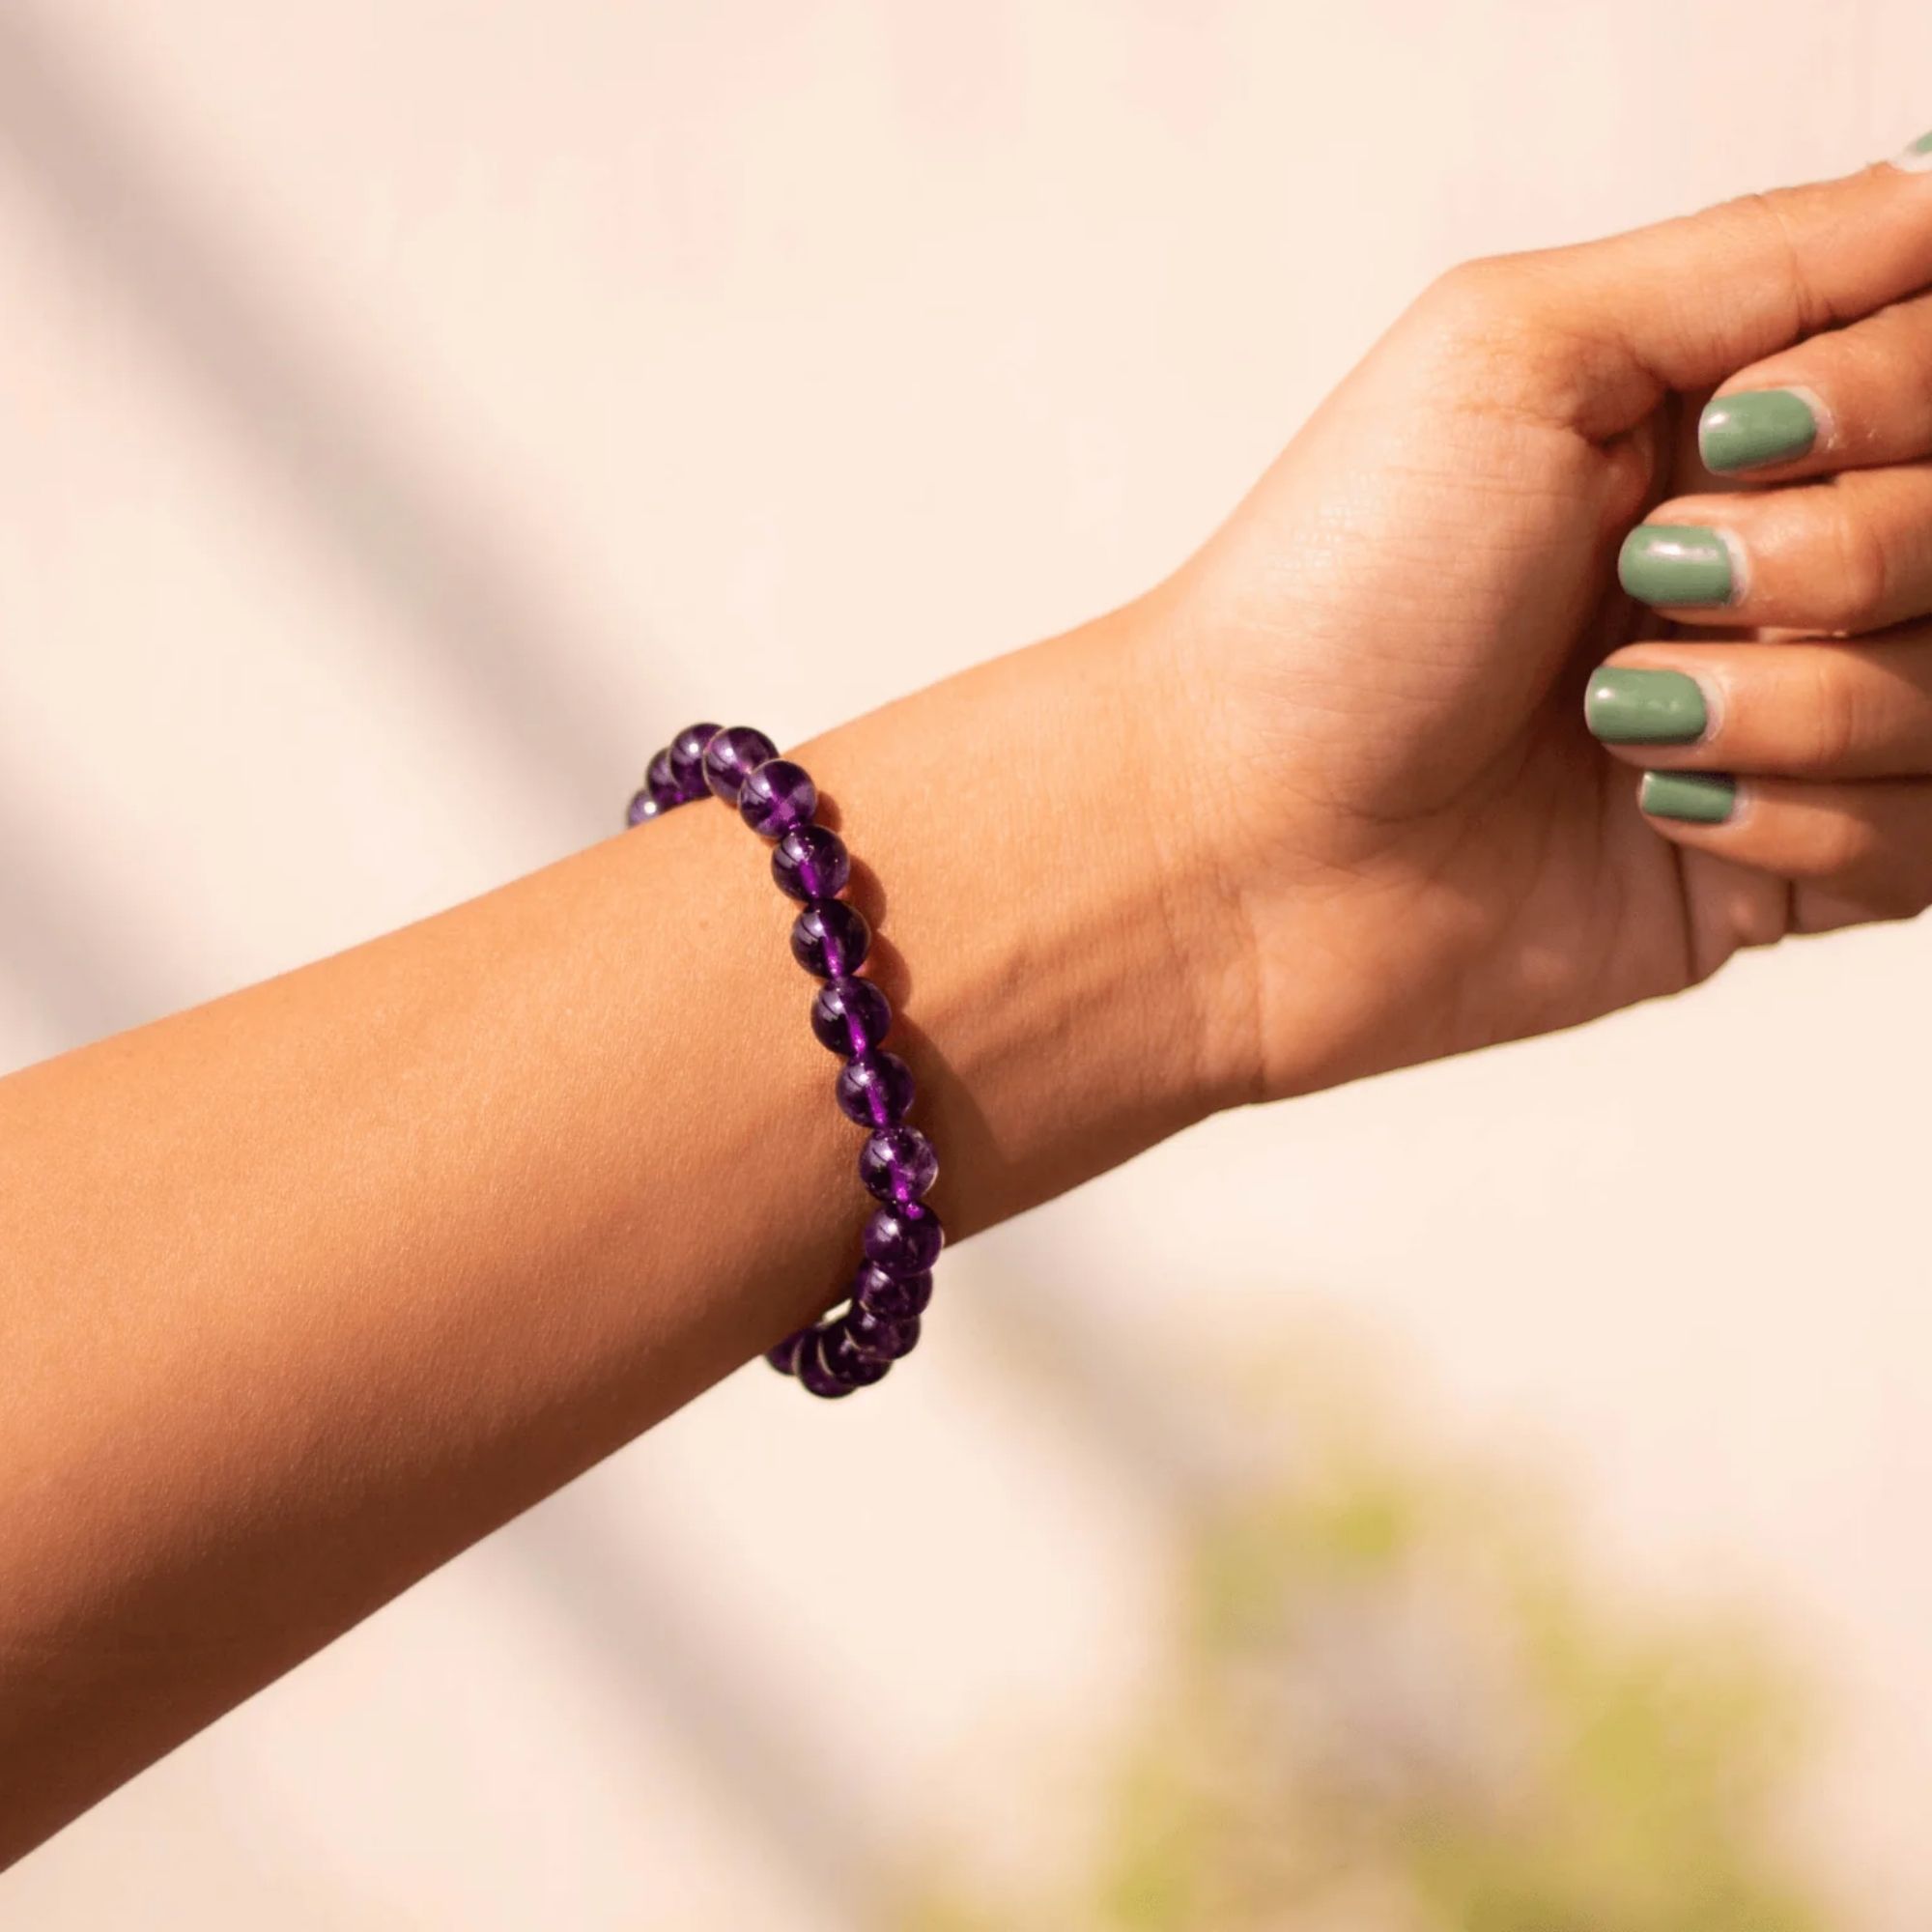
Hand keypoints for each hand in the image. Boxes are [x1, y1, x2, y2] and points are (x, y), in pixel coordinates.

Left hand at [1147, 150, 1931, 1097]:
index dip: (1896, 395)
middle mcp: (1769, 555)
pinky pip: (1927, 841)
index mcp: (1716, 412)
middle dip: (1835, 558)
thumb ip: (1761, 258)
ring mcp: (1781, 716)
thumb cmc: (1333, 599)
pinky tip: (1653, 814)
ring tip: (1614, 721)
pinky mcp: (1777, 867)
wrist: (1240, 842)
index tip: (1740, 439)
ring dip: (1795, 706)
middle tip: (1647, 585)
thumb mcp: (1518, 346)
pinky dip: (1798, 825)